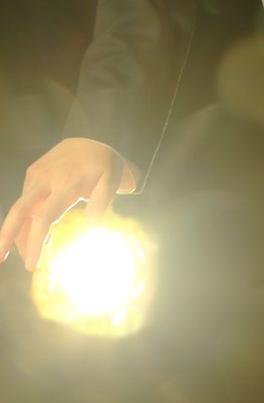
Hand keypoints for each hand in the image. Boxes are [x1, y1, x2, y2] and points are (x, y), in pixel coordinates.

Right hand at [0, 138, 137, 271]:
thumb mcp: (112, 180)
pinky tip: (34, 231)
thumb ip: (102, 202)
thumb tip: (93, 225)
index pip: (44, 218)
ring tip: (28, 253)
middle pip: (19, 211)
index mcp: (65, 185)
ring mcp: (37, 175)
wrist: (92, 137)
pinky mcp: (33, 172)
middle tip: (0, 259)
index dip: (35, 243)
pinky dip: (26, 218)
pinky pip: (25, 199)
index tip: (32, 265)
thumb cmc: (104, 164)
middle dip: (7, 236)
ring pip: (21, 208)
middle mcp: (46, 180)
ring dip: (20, 232)